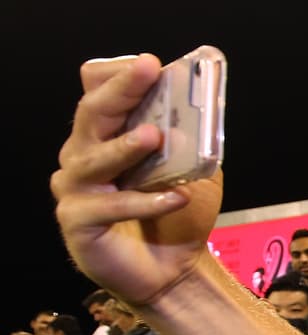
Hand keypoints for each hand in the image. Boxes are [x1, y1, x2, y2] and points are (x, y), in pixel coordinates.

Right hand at [50, 54, 223, 306]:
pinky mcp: (78, 223)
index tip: (151, 63)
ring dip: (125, 146)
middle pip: (92, 116)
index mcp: (106, 137)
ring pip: (93, 159)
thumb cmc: (178, 215)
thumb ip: (193, 140)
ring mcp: (75, 190)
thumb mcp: (194, 170)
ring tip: (155, 137)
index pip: (99, 93)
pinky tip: (176, 197)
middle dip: (122, 92)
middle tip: (147, 72)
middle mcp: (82, 156)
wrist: (175, 270)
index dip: (120, 76)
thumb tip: (205, 106)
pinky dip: (145, 201)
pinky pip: (110, 207)